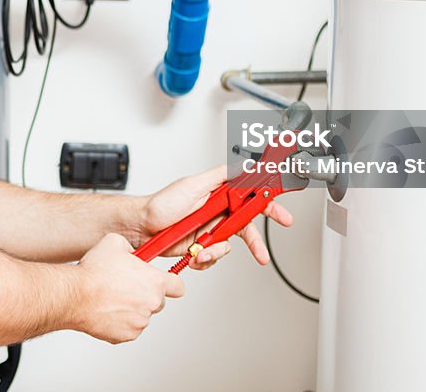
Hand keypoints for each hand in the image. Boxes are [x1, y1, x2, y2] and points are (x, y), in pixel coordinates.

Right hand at [74, 234, 184, 343]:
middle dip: (146, 295)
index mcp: (154, 282)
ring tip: (112, 297)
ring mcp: (139, 322)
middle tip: (127, 287)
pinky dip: (119, 322)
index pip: (178, 287)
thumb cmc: (94, 272)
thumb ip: (131, 248)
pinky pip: (127, 328)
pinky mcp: (125, 336)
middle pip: (158, 302)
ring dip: (131, 308)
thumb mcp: (115, 243)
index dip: (171, 283)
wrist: (75, 295)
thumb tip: (132, 252)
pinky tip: (107, 310)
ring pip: (141, 316)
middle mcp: (151, 304)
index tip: (165, 283)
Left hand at [139, 165, 293, 270]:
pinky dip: (206, 259)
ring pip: (229, 245)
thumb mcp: (193, 185)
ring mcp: (210, 230)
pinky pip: (214, 257)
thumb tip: (244, 165)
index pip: (251, 197)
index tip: (283, 216)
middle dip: (254, 242)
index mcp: (219, 193)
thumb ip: (221, 175)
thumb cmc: (161, 204)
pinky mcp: (201, 247)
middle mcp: (218, 212)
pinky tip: (195, 255)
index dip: (269, 205)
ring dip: (217, 251)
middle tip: (261, 253)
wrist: (142, 229)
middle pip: (246, 227)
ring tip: (202, 249)